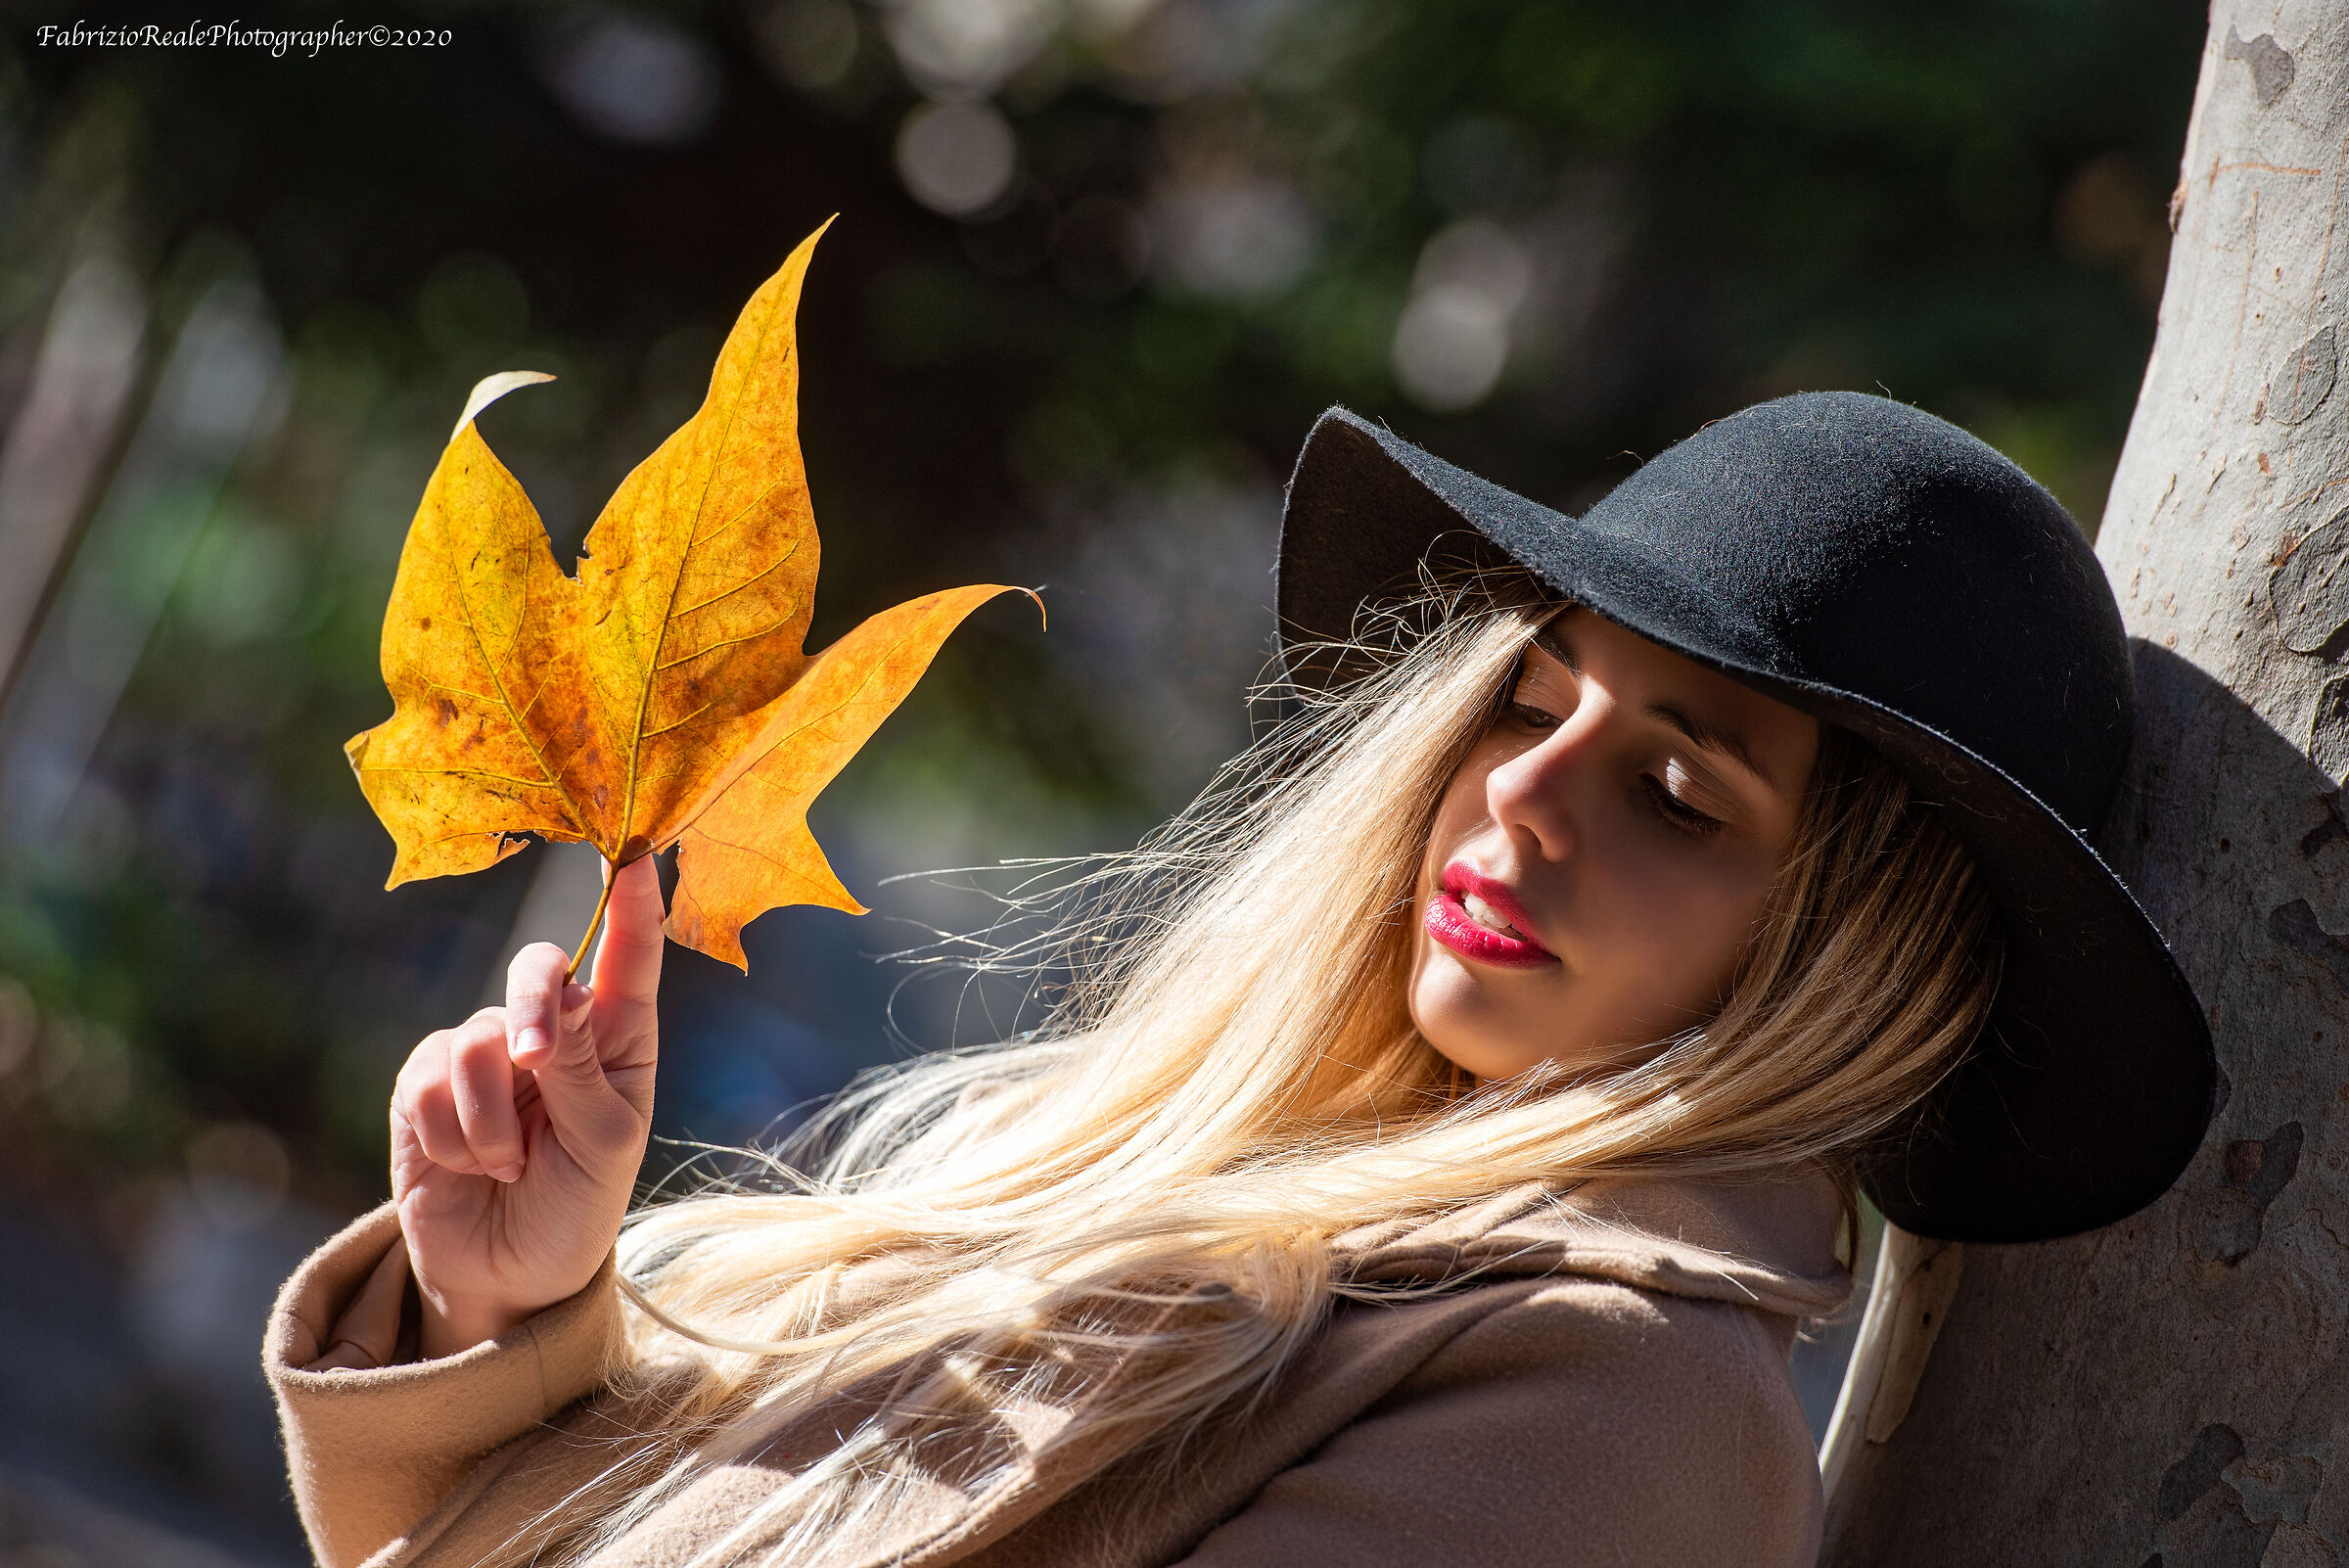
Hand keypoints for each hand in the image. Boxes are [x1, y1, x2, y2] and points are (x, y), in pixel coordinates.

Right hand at [389, 855, 662, 1358]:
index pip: (629, 955)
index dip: (631, 901)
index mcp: (618, 1037)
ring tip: (508, 1166)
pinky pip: (428, 1078)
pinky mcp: (425, 1083)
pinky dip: (450, 1132)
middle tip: (537, 1064)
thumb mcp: (602, 1143)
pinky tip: (468, 1166)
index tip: (633, 854)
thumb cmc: (578, 1208)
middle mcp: (554, 1030)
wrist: (508, 1277)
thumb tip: (561, 990)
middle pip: (535, 971)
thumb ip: (583, 1067)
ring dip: (490, 1119)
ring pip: (476, 1039)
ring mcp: (487, 1052)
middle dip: (533, 1008)